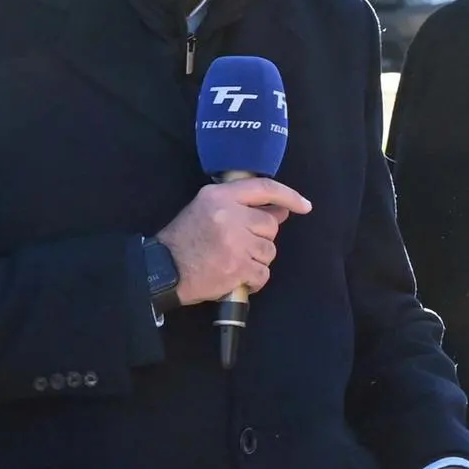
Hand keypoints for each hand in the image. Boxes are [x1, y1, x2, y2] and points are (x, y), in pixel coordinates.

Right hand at [156, 176, 314, 303]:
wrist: (163, 270)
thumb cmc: (185, 239)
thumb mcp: (206, 209)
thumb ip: (241, 206)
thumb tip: (281, 209)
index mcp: (220, 196)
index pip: (265, 188)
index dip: (289, 196)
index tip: (304, 206)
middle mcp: (229, 215)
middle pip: (270, 226)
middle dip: (261, 239)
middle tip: (240, 246)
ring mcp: (235, 242)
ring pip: (269, 251)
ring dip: (257, 260)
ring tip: (234, 262)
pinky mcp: (238, 267)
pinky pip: (263, 274)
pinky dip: (254, 280)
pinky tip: (238, 278)